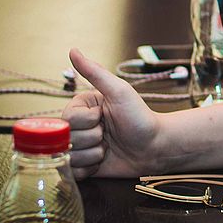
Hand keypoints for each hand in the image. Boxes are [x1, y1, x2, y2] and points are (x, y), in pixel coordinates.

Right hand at [61, 48, 162, 179]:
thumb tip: (73, 50)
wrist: (156, 147)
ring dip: (93, 155)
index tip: (105, 118)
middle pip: (66, 140)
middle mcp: (77, 127)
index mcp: (81, 108)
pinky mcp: (83, 167)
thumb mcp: (119, 92)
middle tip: (109, 135)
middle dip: (92, 139)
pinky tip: (104, 161)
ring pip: (70, 158)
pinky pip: (73, 173)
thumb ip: (94, 72)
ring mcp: (79, 148)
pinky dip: (90, 169)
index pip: (67, 119)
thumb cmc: (140, 116)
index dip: (88, 122)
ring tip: (108, 148)